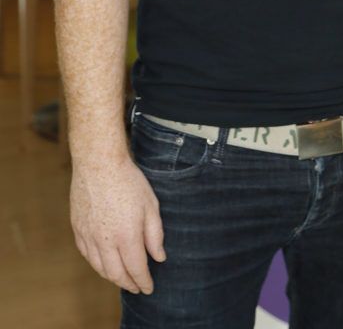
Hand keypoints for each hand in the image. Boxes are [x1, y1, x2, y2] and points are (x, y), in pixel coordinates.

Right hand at [70, 154, 166, 293]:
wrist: (98, 162)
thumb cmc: (128, 180)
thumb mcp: (150, 204)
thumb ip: (155, 234)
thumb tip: (158, 257)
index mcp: (126, 235)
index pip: (136, 268)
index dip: (144, 281)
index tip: (149, 288)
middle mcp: (105, 240)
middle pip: (116, 274)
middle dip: (128, 284)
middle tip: (137, 287)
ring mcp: (88, 235)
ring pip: (99, 267)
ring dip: (112, 277)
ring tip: (122, 278)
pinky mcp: (77, 228)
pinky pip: (86, 254)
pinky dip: (96, 264)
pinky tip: (103, 263)